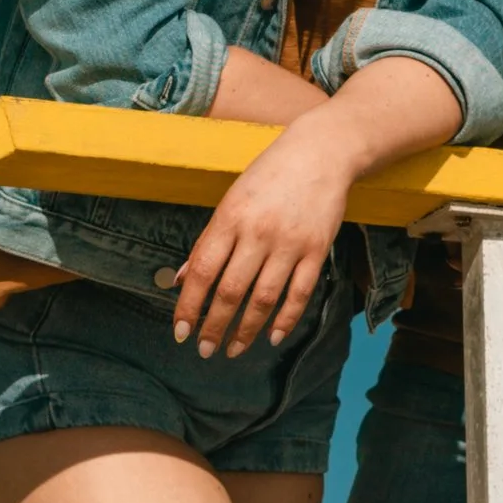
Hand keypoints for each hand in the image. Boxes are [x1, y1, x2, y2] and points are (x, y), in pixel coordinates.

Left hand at [166, 102, 354, 358]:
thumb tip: (183, 279)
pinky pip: (299, 293)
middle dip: (214, 326)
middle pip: (230, 291)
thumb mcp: (231, 201)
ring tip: (233, 350)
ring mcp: (290, 243)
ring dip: (246, 330)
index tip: (181, 332)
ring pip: (263, 299)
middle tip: (205, 350)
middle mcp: (257, 233)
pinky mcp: (318, 250)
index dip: (189, 306)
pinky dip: (285, 319)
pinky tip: (272, 337)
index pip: (202, 271)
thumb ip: (209, 241)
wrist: (322, 152)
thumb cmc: (269, 175)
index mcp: (229, 218)